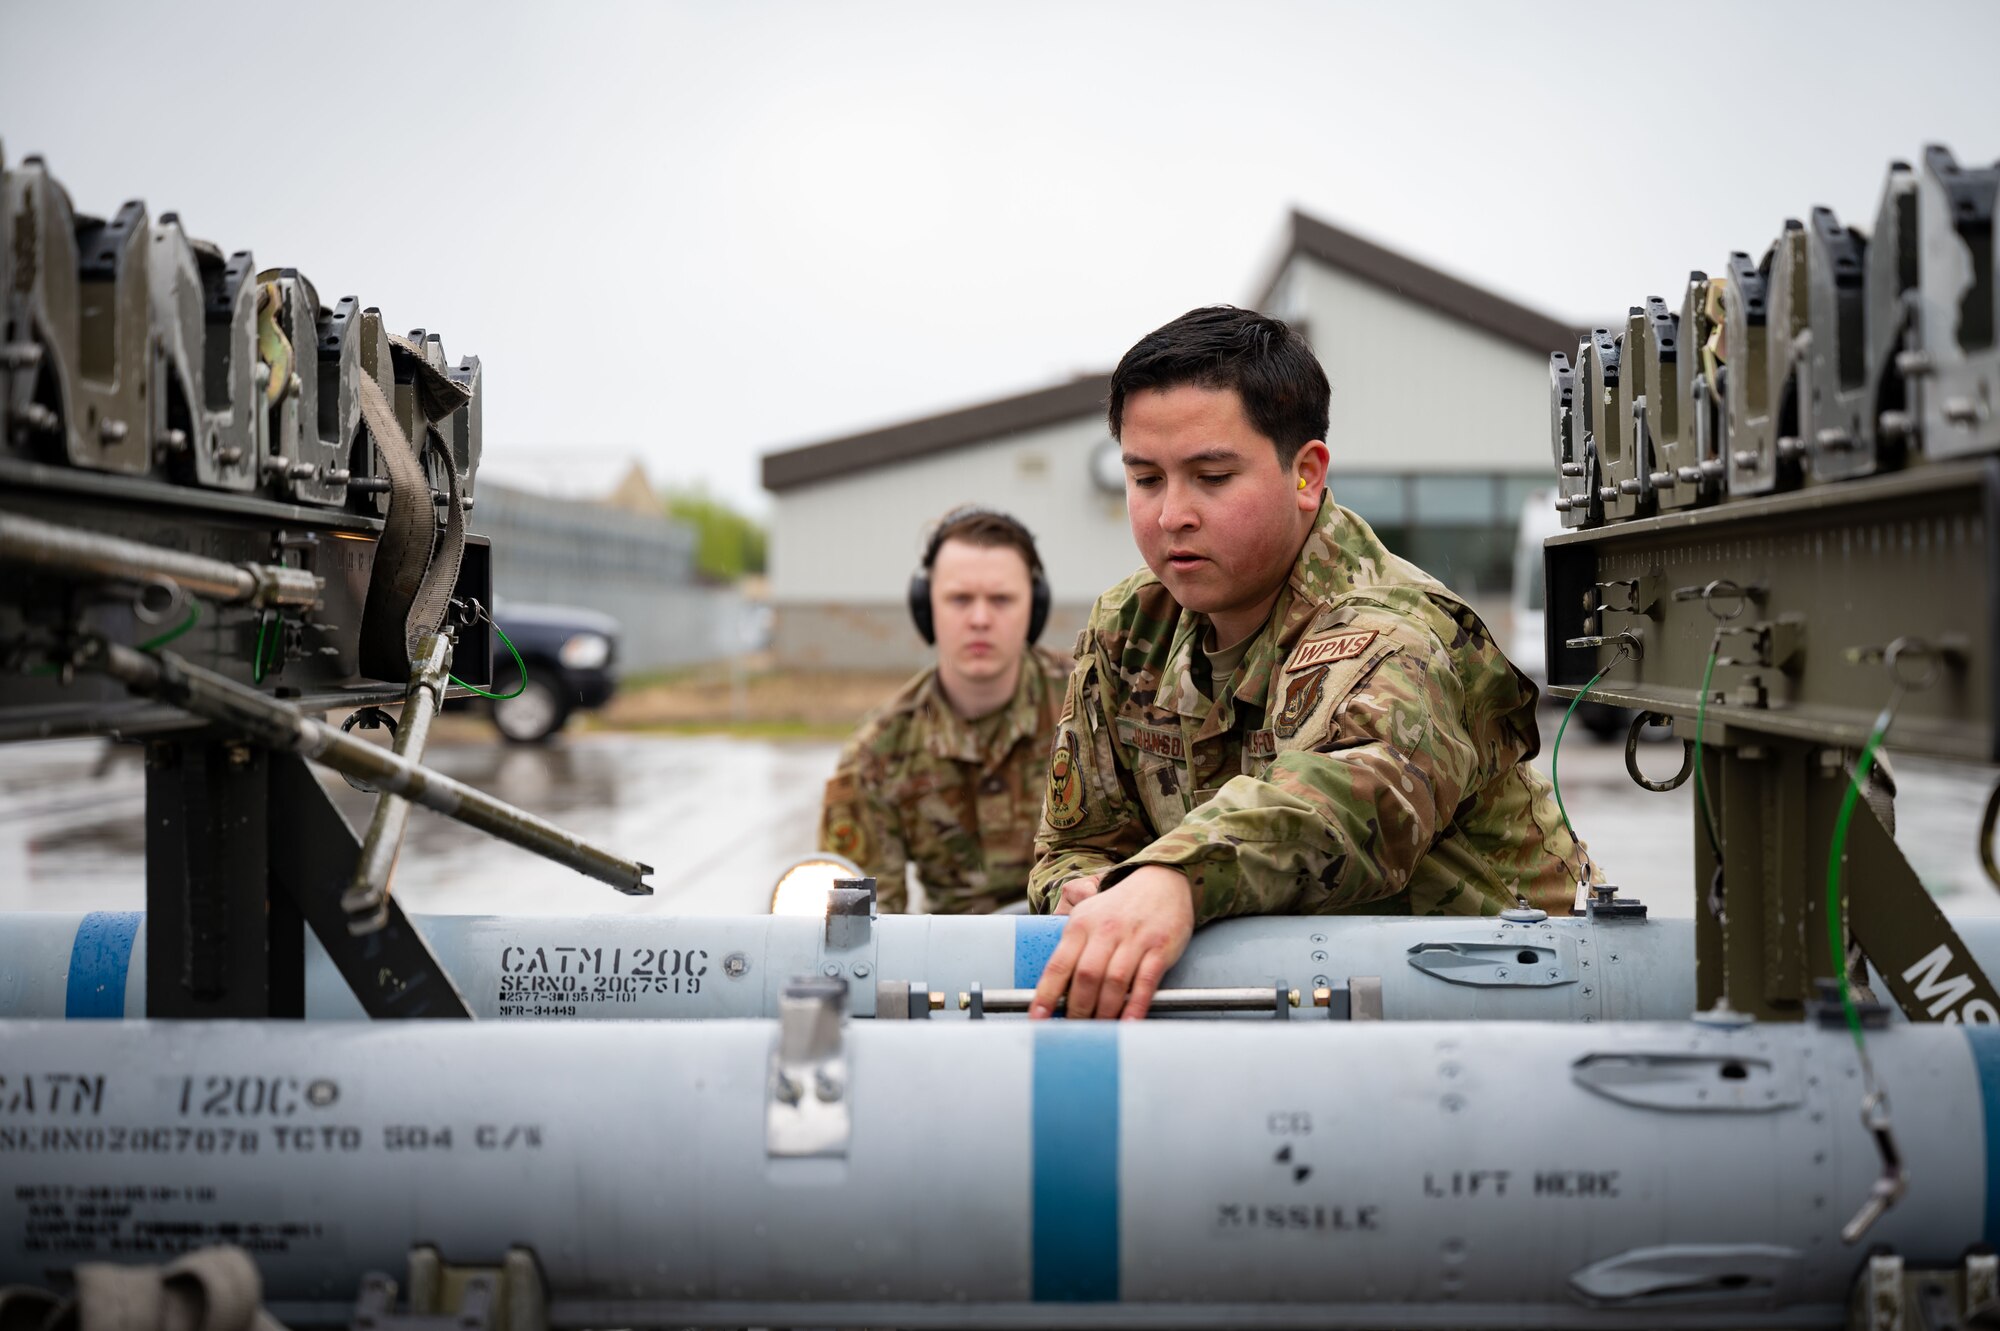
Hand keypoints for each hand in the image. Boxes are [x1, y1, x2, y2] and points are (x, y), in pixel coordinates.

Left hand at [1031, 865, 1193, 1020]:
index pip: (1058, 964)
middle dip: (1076, 1009)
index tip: (1038, 1018)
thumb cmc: (1119, 906)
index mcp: (1081, 924)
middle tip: (1073, 1031)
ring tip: (1099, 1031)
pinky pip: (1146, 981)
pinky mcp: (1160, 947)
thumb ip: (1070, 945)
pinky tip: (1129, 1023)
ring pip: (1113, 982)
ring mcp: (1134, 939)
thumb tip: (1051, 984)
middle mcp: (1105, 930)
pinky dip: (1136, 1005)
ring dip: (1104, 1012)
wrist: (1163, 880)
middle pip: (1085, 977)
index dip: (1046, 994)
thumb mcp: (1087, 914)